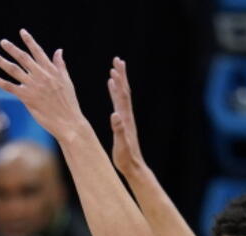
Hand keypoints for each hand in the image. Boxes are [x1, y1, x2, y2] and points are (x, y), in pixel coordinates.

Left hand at [0, 30, 86, 141]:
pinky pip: (8, 86)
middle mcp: (41, 76)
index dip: (29, 41)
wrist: (68, 121)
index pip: (38, 52)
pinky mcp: (26, 97)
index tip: (22, 32)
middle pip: (23, 58)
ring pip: (13, 70)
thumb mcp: (66, 80)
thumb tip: (59, 50)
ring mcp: (33, 86)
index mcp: (51, 71)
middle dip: (12, 49)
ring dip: (1, 61)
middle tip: (2, 42)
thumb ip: (60, 65)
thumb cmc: (68, 103)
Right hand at [107, 57, 144, 175]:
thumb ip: (118, 130)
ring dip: (119, 81)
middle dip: (121, 75)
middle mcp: (126, 115)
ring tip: (115, 68)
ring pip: (122, 95)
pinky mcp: (123, 121)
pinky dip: (115, 92)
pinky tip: (112, 87)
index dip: (118, 82)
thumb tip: (115, 114)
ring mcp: (125, 117)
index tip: (114, 68)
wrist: (133, 166)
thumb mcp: (121, 145)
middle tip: (117, 60)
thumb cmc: (125, 157)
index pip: (122, 96)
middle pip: (124, 90)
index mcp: (124, 119)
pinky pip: (118, 102)